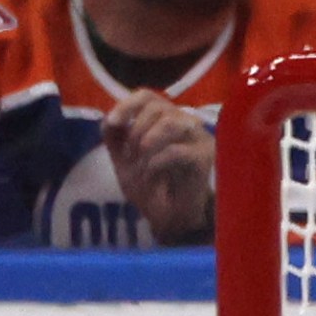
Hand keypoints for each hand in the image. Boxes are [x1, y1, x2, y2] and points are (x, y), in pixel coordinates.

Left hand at [101, 90, 216, 244]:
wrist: (171, 218)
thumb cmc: (152, 186)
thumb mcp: (124, 159)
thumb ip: (115, 136)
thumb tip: (109, 119)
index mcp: (167, 119)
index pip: (148, 96)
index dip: (127, 105)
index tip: (113, 123)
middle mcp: (186, 124)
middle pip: (159, 108)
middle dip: (136, 131)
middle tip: (130, 156)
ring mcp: (199, 140)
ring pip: (172, 122)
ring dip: (148, 142)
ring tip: (141, 163)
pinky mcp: (206, 159)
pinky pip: (178, 150)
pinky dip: (157, 162)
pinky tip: (152, 175)